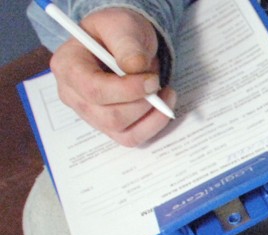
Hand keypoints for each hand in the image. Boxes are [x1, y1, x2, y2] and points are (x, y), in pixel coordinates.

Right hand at [48, 7, 174, 146]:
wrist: (124, 43)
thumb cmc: (117, 33)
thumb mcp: (121, 26)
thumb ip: (127, 44)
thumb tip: (136, 68)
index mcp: (67, 66)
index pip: (93, 90)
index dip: (126, 90)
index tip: (152, 80)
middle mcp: (72, 95)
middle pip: (109, 116)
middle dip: (142, 103)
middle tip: (158, 83)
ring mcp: (89, 114)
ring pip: (121, 130)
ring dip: (150, 115)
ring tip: (163, 92)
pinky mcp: (108, 126)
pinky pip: (131, 138)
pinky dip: (152, 125)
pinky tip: (162, 108)